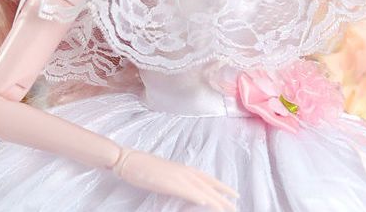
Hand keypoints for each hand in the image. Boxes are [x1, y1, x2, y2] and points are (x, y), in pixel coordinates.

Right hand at [115, 148, 237, 210]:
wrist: (128, 159)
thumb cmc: (143, 166)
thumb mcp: (164, 174)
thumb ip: (176, 180)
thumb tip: (184, 188)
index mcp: (183, 168)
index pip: (207, 178)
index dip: (221, 185)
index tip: (233, 193)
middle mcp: (184, 171)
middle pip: (208, 184)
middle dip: (223, 195)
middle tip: (237, 205)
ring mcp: (177, 176)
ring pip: (201, 189)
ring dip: (216, 199)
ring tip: (228, 208)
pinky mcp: (168, 182)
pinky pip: (186, 191)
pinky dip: (197, 196)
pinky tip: (206, 202)